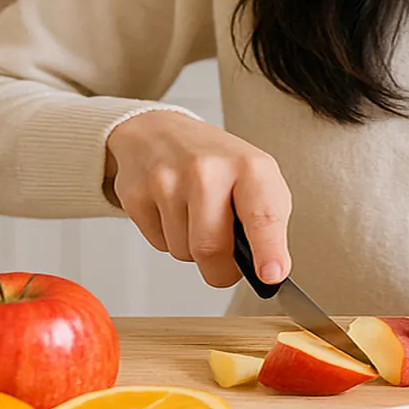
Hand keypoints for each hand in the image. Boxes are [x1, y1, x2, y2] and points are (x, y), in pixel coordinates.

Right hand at [104, 110, 292, 289]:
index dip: (268, 249)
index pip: (263, 214)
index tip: (271, 274)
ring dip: (192, 249)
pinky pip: (158, 245)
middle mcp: (208, 170)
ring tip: (196, 216)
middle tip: (226, 259)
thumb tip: (271, 271)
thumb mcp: (258, 179)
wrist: (162, 133)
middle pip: (212, 249)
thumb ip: (268, 222)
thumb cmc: (218, 163)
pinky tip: (173, 211)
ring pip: (183, 252)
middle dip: (221, 269)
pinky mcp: (136, 194)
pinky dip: (169, 239)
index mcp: (249, 166)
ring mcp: (168, 180)